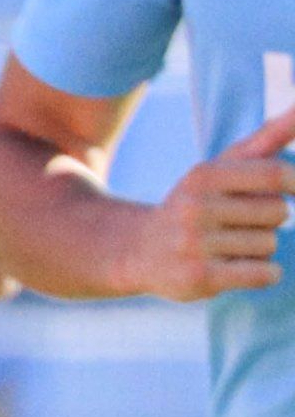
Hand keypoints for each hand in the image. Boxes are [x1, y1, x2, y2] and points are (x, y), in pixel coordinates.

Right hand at [132, 103, 294, 301]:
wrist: (138, 250)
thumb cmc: (197, 202)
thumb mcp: (223, 166)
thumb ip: (268, 137)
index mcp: (203, 176)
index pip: (275, 175)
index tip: (291, 189)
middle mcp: (195, 208)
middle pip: (278, 212)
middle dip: (269, 219)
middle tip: (236, 222)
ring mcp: (194, 245)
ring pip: (270, 244)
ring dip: (260, 248)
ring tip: (228, 246)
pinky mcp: (199, 279)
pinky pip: (264, 274)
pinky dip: (262, 273)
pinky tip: (236, 268)